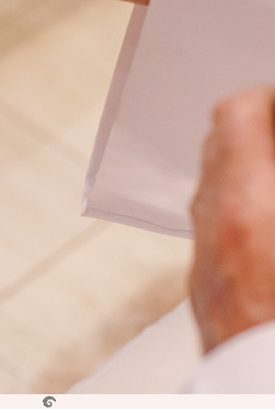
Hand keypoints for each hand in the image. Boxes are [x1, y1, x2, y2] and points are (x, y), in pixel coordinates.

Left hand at [190, 86, 274, 351]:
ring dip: (254, 171)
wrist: (260, 395)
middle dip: (263, 130)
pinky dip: (248, 214)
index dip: (268, 98)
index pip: (238, 117)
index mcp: (250, 215)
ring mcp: (210, 276)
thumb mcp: (272, 227)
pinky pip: (220, 236)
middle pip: (218, 150)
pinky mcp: (214, 307)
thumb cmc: (273, 348)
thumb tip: (268, 128)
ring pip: (216, 195)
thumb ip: (269, 172)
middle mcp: (215, 240)